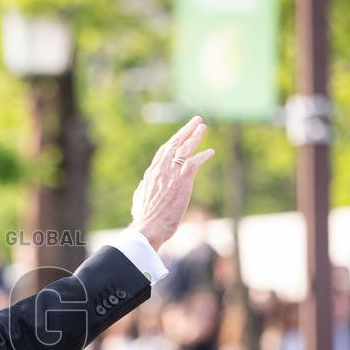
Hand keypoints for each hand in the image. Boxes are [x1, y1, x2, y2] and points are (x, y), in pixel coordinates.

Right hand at [131, 116, 213, 250]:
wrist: (148, 227)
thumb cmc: (144, 219)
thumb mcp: (139, 200)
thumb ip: (143, 189)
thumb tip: (143, 184)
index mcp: (151, 174)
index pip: (163, 153)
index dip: (173, 143)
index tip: (180, 136)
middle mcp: (160, 170)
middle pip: (173, 144)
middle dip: (185, 131)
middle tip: (196, 121)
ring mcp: (171, 174)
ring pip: (184, 149)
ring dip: (195, 136)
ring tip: (203, 126)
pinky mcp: (182, 181)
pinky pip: (194, 163)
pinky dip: (202, 156)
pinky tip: (210, 152)